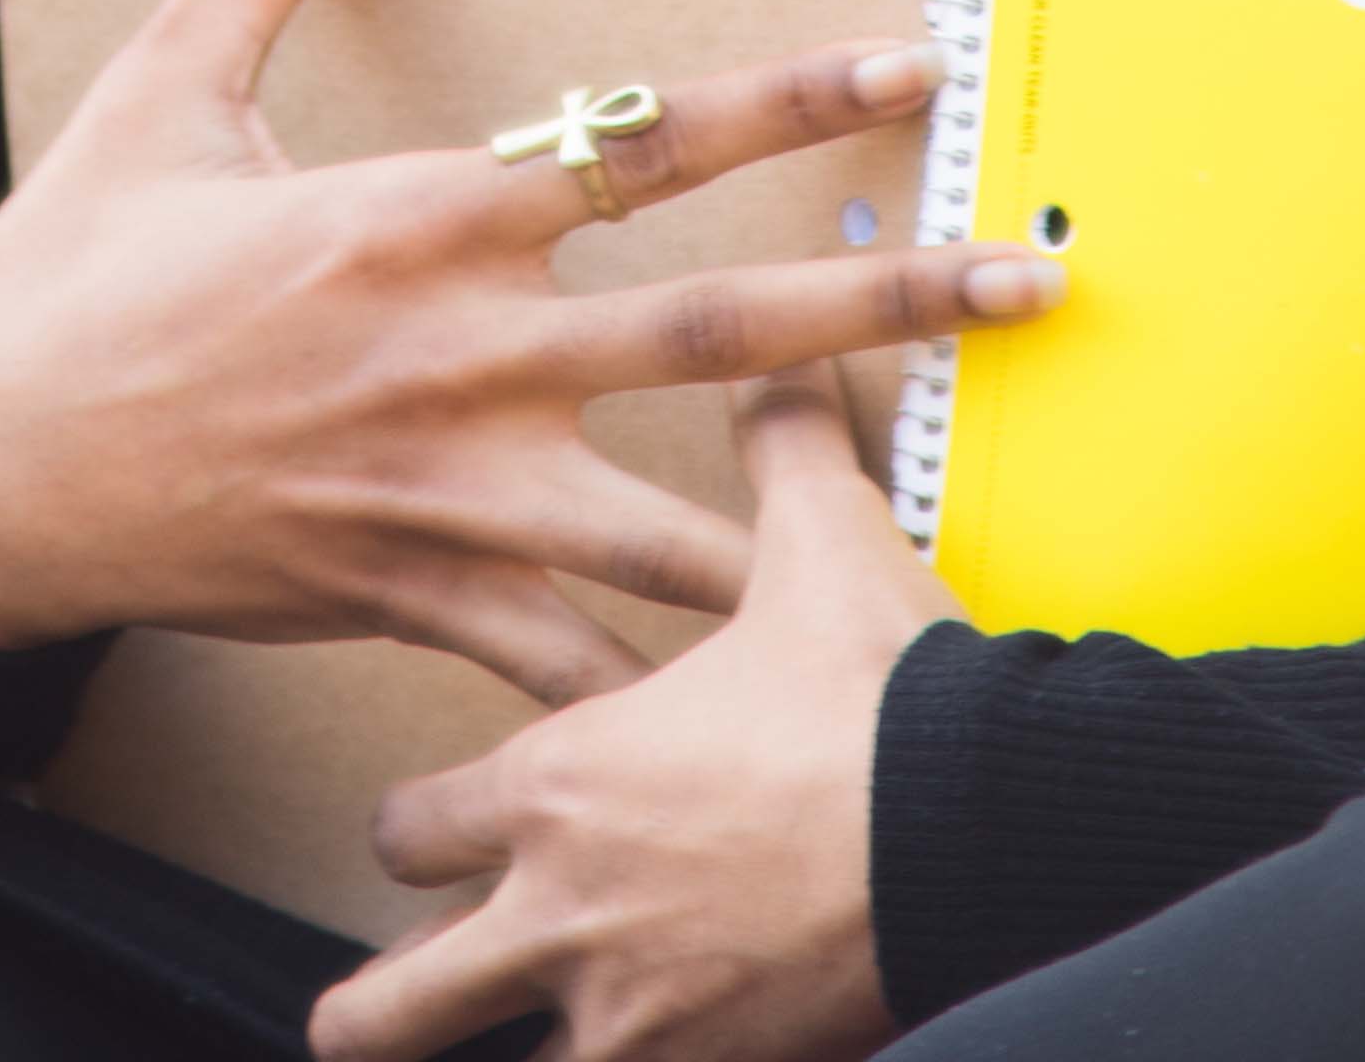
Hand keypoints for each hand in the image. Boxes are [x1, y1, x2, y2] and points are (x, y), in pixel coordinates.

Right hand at [0, 0, 1052, 701]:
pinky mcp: (411, 598)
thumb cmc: (65, 284)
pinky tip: (761, 706)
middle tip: (1030, 284)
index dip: (787, 102)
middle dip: (891, 306)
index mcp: (411, 218)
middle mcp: (457, 354)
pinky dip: (664, 683)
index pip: (638, 144)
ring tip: (957, 538)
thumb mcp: (157, 94)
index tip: (913, 68)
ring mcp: (446, 491)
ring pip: (683, 524)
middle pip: (722, 327)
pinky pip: (569, 658)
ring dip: (819, 528)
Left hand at [309, 370, 955, 1061]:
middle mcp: (567, 912)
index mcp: (560, 785)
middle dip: (377, 1009)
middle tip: (373, 1010)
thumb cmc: (887, 692)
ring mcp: (637, 1015)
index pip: (407, 829)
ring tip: (497, 1059)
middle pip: (395, 1001)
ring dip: (504, 1060)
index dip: (416, 831)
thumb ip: (778, 449)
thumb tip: (779, 371)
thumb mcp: (820, 545)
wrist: (991, 815)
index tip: (435, 833)